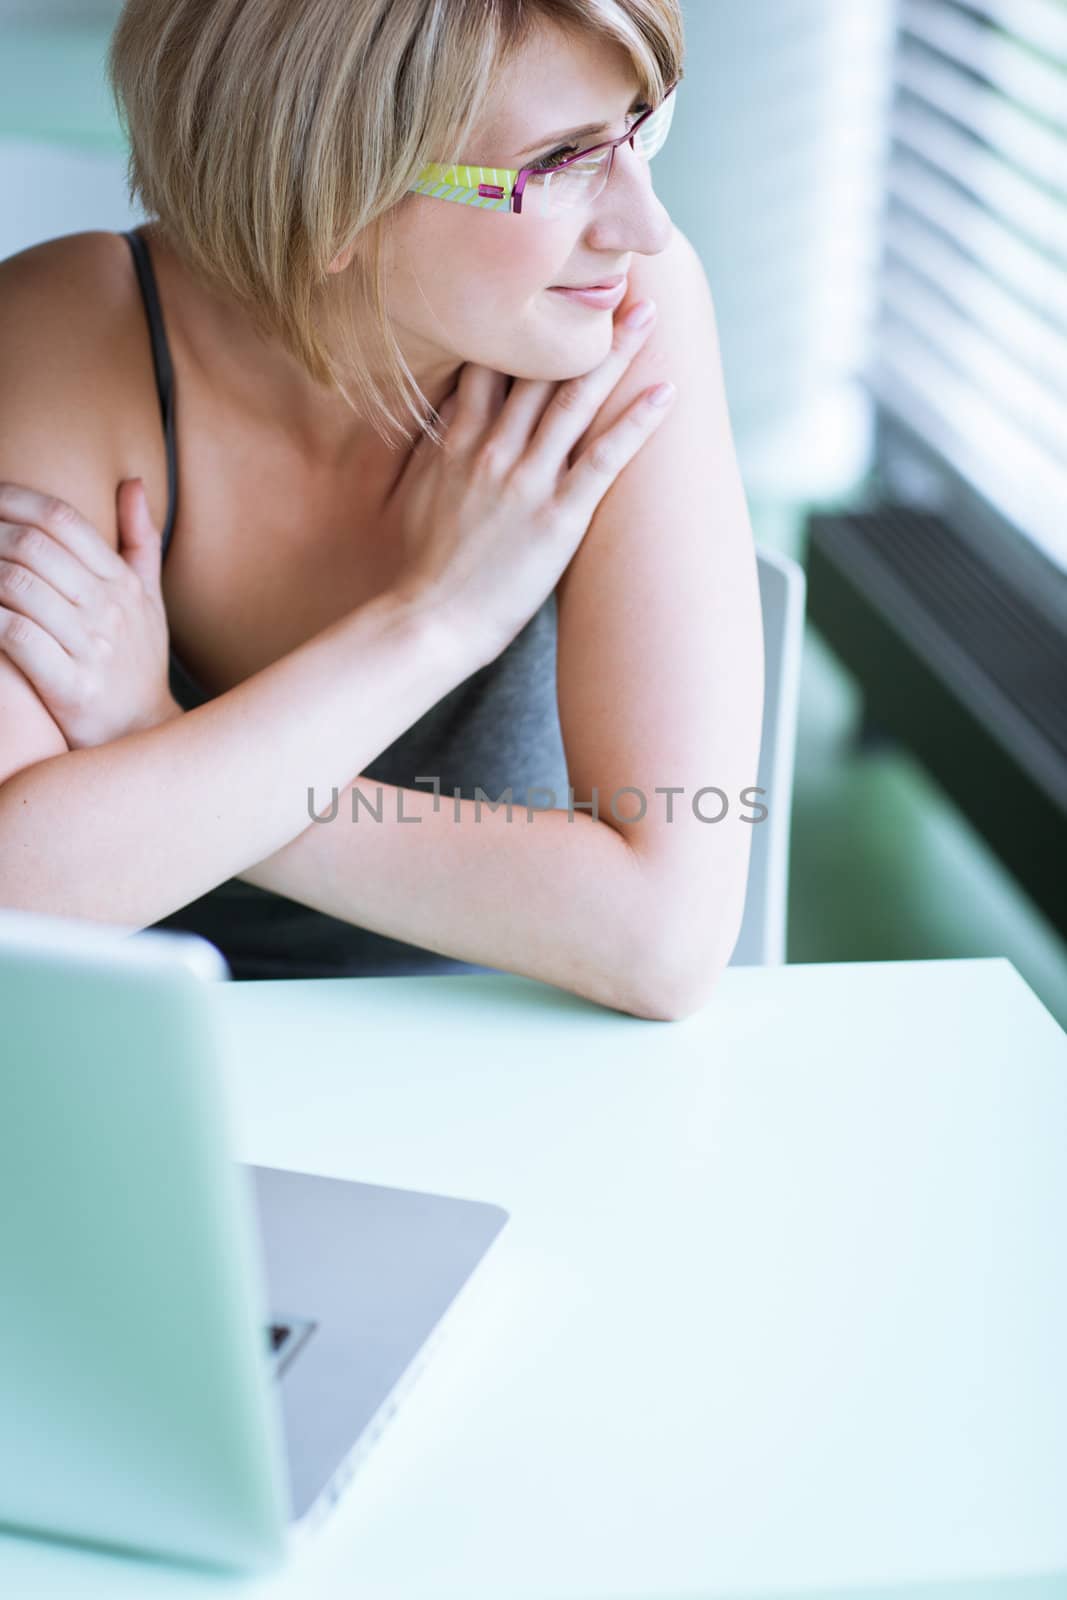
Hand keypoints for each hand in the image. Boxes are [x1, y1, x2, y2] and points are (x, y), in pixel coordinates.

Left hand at [0, 479, 178, 748]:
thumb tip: (134, 483)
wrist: (143, 736)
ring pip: (17, 586)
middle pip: (34, 547)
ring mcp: (92, 649)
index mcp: (122, 582)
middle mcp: (110, 610)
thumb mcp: (149, 601)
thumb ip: (140, 541)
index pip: (62, 519)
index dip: (13, 499)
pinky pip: (15, 635)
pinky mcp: (72, 687)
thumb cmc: (137, 664)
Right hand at [384, 298, 674, 665]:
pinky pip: (605, 459)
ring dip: (616, 354)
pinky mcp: (558, 517)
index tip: (546, 283)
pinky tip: (666, 392)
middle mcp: (492, 449)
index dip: (521, 318)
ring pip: (575, 400)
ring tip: (647, 314)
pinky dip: (637, 423)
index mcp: (457, 441)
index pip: (491, 361)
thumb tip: (446, 418)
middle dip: (577, 320)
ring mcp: (527, 481)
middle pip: (540, 367)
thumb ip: (436, 450)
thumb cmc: (421, 568)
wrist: (429, 620)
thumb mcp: (415, 493)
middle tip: (613, 276)